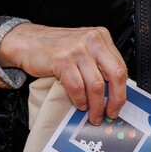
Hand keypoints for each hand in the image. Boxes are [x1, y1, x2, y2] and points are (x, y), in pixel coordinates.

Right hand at [0, 23, 128, 123]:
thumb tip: (114, 91)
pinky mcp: (62, 59)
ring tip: (93, 115)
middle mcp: (92, 40)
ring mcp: (77, 49)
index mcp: (101, 37)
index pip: (121, 67)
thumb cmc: (56, 48)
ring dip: (96, 105)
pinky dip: (80, 100)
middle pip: (115, 75)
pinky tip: (80, 105)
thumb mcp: (84, 48)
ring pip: (96, 85)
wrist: (27, 42)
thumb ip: (99, 63)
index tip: (119, 104)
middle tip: (110, 113)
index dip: (122, 90)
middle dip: (115, 99)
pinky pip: (77, 87)